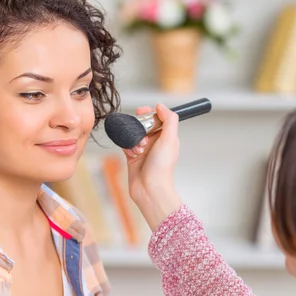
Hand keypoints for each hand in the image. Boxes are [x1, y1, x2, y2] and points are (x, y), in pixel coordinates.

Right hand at [122, 104, 182, 229]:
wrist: (150, 189)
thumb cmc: (162, 168)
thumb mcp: (170, 140)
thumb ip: (169, 120)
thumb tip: (161, 106)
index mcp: (166, 137)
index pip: (157, 118)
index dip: (149, 113)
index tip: (142, 112)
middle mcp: (155, 142)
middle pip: (142, 124)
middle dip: (138, 127)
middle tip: (140, 134)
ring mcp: (143, 149)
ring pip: (132, 133)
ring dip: (133, 138)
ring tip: (139, 148)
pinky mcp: (132, 156)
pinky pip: (125, 143)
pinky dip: (127, 147)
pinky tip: (132, 154)